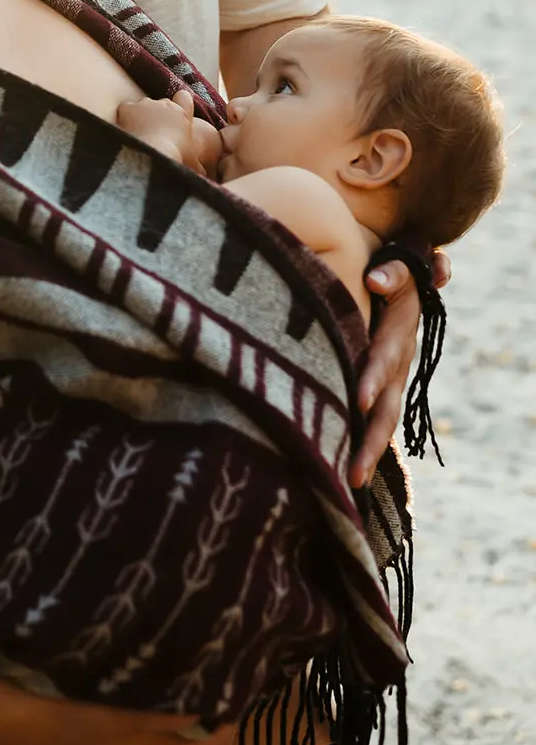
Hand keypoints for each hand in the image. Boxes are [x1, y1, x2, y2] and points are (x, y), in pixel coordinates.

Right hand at [0, 643, 233, 744]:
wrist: (18, 730)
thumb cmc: (72, 716)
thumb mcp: (124, 714)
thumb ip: (165, 715)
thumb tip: (206, 707)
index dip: (227, 726)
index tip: (238, 692)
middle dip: (203, 722)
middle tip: (213, 682)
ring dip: (175, 723)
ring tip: (182, 685)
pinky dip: (148, 729)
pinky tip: (139, 702)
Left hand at [117, 91, 221, 177]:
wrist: (151, 154)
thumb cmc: (175, 159)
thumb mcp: (191, 163)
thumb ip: (198, 165)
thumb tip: (204, 175)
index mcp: (182, 114)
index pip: (184, 97)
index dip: (180, 103)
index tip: (175, 116)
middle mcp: (164, 104)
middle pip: (161, 103)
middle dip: (159, 114)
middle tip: (155, 133)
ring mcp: (145, 104)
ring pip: (143, 105)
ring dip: (141, 115)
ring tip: (139, 134)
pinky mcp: (128, 108)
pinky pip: (126, 108)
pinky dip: (125, 117)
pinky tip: (126, 130)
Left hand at [350, 249, 450, 487]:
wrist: (400, 273)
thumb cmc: (392, 266)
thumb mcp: (400, 262)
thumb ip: (394, 270)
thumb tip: (376, 278)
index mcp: (399, 331)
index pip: (385, 356)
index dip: (372, 377)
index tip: (356, 399)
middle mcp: (398, 361)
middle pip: (386, 404)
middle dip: (370, 437)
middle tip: (353, 469)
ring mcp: (391, 378)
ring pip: (382, 420)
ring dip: (368, 451)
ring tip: (350, 482)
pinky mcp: (379, 387)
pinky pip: (373, 420)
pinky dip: (363, 446)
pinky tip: (344, 476)